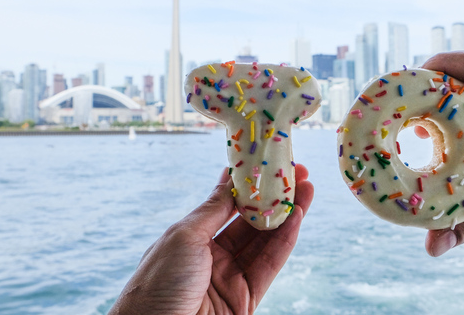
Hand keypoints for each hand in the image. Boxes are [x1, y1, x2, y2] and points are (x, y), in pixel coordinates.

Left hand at [109, 163, 313, 314]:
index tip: (266, 164)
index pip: (224, 205)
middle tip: (296, 173)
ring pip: (264, 241)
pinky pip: (270, 265)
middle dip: (273, 197)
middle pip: (249, 222)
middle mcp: (211, 256)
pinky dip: (285, 240)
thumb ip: (213, 209)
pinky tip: (297, 217)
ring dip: (287, 214)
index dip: (247, 184)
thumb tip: (230, 180)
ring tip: (306, 188)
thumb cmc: (158, 284)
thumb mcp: (183, 236)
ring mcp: (229, 278)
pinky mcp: (246, 299)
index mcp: (190, 238)